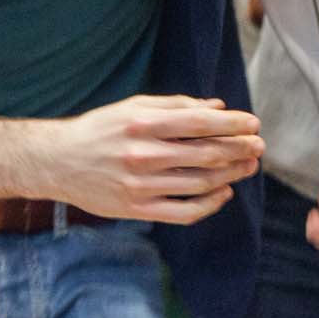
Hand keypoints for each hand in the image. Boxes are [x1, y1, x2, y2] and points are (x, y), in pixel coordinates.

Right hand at [50, 95, 262, 224]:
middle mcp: (142, 154)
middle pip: (205, 154)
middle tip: (259, 146)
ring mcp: (140, 186)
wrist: (58, 162)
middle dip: (239, 149)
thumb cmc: (100, 129)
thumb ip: (176, 106)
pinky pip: (184, 212)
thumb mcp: (133, 107)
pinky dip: (210, 204)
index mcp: (142, 124)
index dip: (232, 125)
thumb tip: (217, 108)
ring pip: (200, 183)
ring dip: (231, 175)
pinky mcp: (137, 210)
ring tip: (247, 166)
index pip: (199, 123)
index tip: (253, 123)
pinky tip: (224, 193)